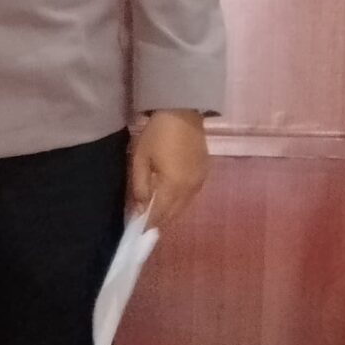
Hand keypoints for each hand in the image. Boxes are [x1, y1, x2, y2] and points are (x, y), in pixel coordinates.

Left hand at [128, 110, 207, 230]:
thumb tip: (140, 209)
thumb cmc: (157, 134)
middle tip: (147, 225)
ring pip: (185, 205)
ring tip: (158, 214)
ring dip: (172, 212)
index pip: (160, 214)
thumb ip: (140, 186)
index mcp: (173, 186)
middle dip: (161, 221)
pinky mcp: (205, 173)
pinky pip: (192, 195)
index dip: (150, 224)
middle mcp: (190, 188)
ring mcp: (200, 181)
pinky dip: (181, 201)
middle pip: (175, 213)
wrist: (183, 112)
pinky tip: (172, 198)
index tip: (139, 232)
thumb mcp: (141, 158)